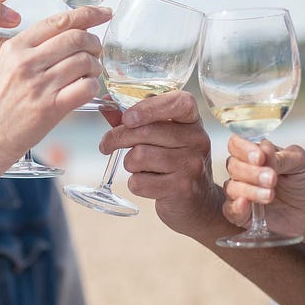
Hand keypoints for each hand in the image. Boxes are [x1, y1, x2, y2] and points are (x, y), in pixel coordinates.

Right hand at [0, 5, 110, 164]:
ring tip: (90, 75)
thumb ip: (29, 52)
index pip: (58, 21)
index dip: (87, 14)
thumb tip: (63, 40)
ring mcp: (39, 84)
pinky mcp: (50, 108)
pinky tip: (86, 91)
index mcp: (15, 47)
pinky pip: (86, 87)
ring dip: (95, 67)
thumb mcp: (2, 68)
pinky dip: (93, 87)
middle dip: (94, 43)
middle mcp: (27, 62)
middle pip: (77, 38)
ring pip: (85, 61)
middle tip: (96, 53)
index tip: (102, 13)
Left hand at [98, 91, 229, 239]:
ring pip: (139, 156)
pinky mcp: (182, 188)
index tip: (126, 118)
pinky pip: (140, 182)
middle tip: (107, 144)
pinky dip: (135, 184)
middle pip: (147, 131)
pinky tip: (148, 184)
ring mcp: (191, 164)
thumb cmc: (174, 163)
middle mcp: (197, 139)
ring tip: (138, 168)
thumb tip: (106, 106)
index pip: (177, 102)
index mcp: (193, 120)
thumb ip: (135, 120)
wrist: (198, 202)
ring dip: (129, 164)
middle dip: (117, 138)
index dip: (149, 107)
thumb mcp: (163, 137)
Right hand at [223, 136, 304, 262]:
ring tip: (270, 195)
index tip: (260, 158)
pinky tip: (246, 204)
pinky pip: (230, 210)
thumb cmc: (302, 182)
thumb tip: (264, 148)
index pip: (236, 145)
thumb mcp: (299, 162)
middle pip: (233, 166)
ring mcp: (240, 192)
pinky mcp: (241, 213)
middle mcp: (243, 172)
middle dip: (252, 172)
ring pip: (231, 188)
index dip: (244, 149)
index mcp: (254, 154)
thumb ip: (281, 156)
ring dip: (250, 190)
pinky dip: (236, 207)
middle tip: (272, 179)